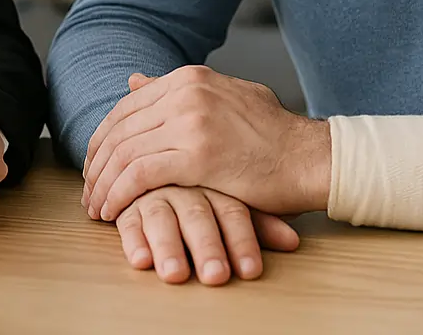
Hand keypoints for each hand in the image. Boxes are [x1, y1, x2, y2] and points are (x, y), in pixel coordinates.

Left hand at [83, 67, 329, 221]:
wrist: (310, 157)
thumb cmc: (271, 137)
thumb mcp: (223, 98)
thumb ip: (177, 91)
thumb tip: (133, 81)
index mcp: (190, 78)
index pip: (127, 107)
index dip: (103, 139)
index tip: (94, 166)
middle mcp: (186, 92)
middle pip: (120, 129)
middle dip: (97, 164)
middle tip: (88, 192)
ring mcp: (192, 120)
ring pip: (125, 152)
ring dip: (103, 184)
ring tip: (97, 207)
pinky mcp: (198, 155)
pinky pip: (141, 174)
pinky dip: (120, 195)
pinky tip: (113, 212)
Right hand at [115, 186, 299, 284]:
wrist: (166, 147)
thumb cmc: (209, 185)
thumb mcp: (237, 199)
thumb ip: (260, 221)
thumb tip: (293, 241)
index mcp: (216, 181)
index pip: (233, 210)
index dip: (242, 241)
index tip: (250, 271)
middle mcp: (185, 184)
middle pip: (197, 214)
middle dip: (206, 247)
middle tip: (215, 275)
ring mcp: (155, 191)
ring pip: (161, 216)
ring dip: (168, 246)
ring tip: (176, 274)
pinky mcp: (128, 202)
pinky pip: (129, 219)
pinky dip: (133, 239)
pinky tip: (140, 260)